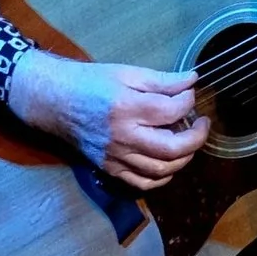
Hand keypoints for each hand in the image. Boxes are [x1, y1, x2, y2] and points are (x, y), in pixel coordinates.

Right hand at [8, 50, 210, 190]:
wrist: (54, 102)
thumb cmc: (90, 82)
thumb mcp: (126, 72)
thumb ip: (162, 80)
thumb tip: (192, 80)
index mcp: (126, 108)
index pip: (171, 111)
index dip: (189, 101)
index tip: (190, 93)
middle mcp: (122, 137)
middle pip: (172, 149)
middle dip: (196, 138)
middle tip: (202, 124)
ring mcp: (115, 157)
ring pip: (161, 170)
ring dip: (184, 157)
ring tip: (187, 140)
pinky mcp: (109, 169)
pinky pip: (143, 183)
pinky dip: (163, 176)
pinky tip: (169, 161)